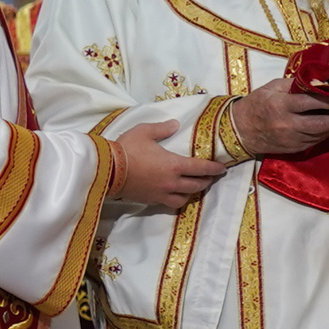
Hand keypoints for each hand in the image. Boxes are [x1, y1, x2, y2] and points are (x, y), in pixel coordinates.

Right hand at [108, 118, 226, 213]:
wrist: (106, 169)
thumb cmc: (126, 148)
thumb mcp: (144, 131)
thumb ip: (163, 128)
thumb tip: (175, 125)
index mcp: (174, 165)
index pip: (202, 168)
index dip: (214, 168)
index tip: (222, 168)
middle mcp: (172, 182)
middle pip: (197, 185)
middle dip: (207, 180)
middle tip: (211, 176)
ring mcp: (161, 194)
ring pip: (185, 198)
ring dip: (193, 192)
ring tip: (195, 186)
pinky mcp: (151, 200)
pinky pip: (170, 204)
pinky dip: (178, 199)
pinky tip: (176, 194)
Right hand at [228, 80, 328, 159]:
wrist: (240, 131)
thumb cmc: (257, 104)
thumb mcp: (272, 87)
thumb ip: (294, 83)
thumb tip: (317, 80)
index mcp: (281, 106)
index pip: (310, 102)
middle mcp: (288, 125)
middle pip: (320, 123)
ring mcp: (292, 139)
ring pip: (321, 134)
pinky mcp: (295, 149)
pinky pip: (316, 141)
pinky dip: (326, 133)